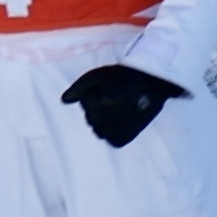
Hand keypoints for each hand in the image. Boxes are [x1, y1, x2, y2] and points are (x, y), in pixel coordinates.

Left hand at [60, 65, 187, 148]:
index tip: (111, 88)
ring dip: (102, 118)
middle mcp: (107, 122)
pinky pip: (105, 136)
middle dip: (97, 105)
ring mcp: (113, 133)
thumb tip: (64, 101)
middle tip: (116, 96)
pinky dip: (109, 128)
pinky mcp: (120, 140)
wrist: (153, 87)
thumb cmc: (124, 78)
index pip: (85, 101)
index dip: (95, 92)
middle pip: (89, 115)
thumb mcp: (98, 76)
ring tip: (119, 106)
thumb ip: (78, 88)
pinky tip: (120, 118)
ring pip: (96, 127)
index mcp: (102, 104)